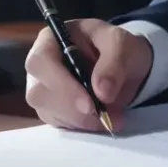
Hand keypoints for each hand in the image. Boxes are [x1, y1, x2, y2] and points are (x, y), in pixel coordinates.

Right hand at [24, 19, 152, 131]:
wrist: (128, 67)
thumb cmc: (119, 48)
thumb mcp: (122, 45)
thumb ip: (114, 64)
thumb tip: (102, 92)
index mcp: (50, 40)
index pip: (40, 62)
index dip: (61, 84)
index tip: (89, 104)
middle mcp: (40, 66)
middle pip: (39, 92)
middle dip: (72, 109)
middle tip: (104, 116)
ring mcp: (44, 89)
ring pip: (48, 112)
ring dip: (81, 120)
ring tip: (113, 118)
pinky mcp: (52, 109)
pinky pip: (59, 123)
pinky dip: (82, 126)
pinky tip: (103, 122)